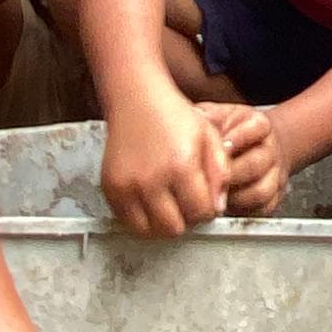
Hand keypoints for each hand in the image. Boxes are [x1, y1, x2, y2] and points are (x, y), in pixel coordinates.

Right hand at [100, 94, 229, 237]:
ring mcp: (127, 186)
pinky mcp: (110, 188)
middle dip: (185, 220)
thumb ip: (220, 174)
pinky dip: (141, 219)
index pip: (201, 213)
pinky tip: (151, 202)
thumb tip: (218, 209)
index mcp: (181, 166)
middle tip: (186, 204)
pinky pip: (128, 222)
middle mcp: (152, 179)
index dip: (207, 210)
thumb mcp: (210, 138)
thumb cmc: (175, 116)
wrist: (137, 99)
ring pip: (149, 232)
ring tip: (169, 205)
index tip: (204, 200)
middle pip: (174, 228)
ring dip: (162, 224)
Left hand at [211, 104, 285, 218]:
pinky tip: (224, 205)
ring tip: (213, 195)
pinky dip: (242, 210)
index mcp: (259, 125)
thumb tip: (193, 121)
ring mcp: (274, 175)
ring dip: (235, 196)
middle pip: (257, 163)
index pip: (259, 128)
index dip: (239, 137)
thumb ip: (207, 117)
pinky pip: (262, 209)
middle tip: (210, 177)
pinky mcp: (273, 197)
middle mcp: (270, 150)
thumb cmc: (228, 131)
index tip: (221, 144)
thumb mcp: (217, 115)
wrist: (255, 147)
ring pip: (261, 190)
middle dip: (231, 172)